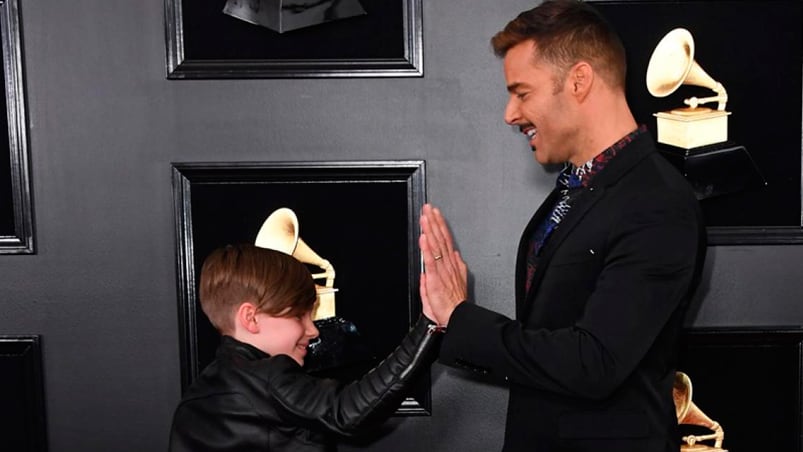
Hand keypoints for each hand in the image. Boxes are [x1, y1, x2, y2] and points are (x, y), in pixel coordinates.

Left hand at [419, 203, 467, 325]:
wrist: (456, 318)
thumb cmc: (453, 305)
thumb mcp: (454, 282)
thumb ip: (453, 267)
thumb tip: (452, 256)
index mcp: (452, 265)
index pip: (445, 240)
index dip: (440, 226)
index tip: (435, 214)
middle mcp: (448, 264)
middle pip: (440, 238)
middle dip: (434, 222)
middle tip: (429, 208)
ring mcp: (442, 270)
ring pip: (436, 245)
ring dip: (430, 230)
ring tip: (425, 216)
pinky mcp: (436, 278)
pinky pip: (431, 259)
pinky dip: (427, 247)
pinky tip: (424, 237)